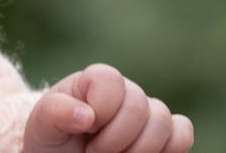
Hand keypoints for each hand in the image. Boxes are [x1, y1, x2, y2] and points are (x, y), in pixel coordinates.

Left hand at [24, 64, 193, 152]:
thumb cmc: (53, 140)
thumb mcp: (43, 126)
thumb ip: (56, 112)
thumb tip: (86, 115)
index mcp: (96, 81)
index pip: (110, 80)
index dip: (100, 110)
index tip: (83, 129)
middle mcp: (126, 92)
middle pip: (140, 106)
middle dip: (115, 139)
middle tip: (93, 152)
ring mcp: (148, 113)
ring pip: (164, 122)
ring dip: (138, 149)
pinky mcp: (166, 135)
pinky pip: (182, 133)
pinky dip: (167, 149)